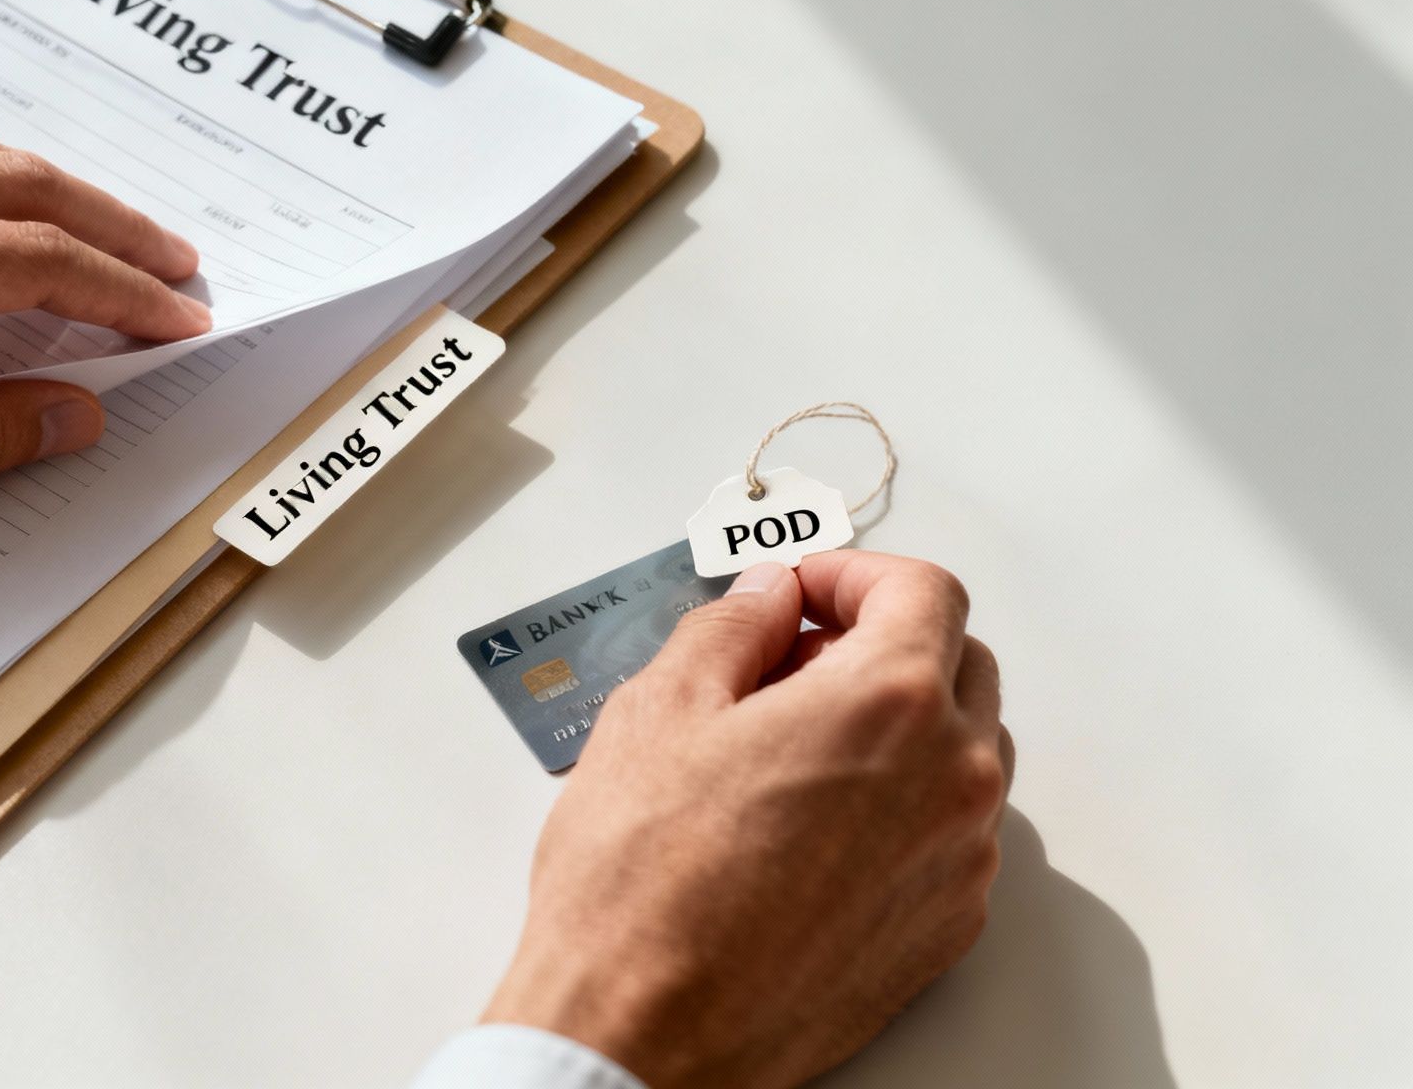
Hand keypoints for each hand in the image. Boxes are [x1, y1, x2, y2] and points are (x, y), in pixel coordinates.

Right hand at [483, 551, 1009, 1088]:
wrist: (645, 1031)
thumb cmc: (642, 885)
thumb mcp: (658, 711)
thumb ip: (731, 628)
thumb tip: (765, 598)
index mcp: (887, 703)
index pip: (924, 591)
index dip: (855, 573)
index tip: (804, 590)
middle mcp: (950, 779)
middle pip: (959, 664)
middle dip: (882, 641)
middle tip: (791, 658)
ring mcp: (959, 862)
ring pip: (962, 752)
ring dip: (897, 724)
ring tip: (793, 746)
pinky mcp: (946, 930)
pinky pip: (949, 834)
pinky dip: (900, 804)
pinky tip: (810, 824)